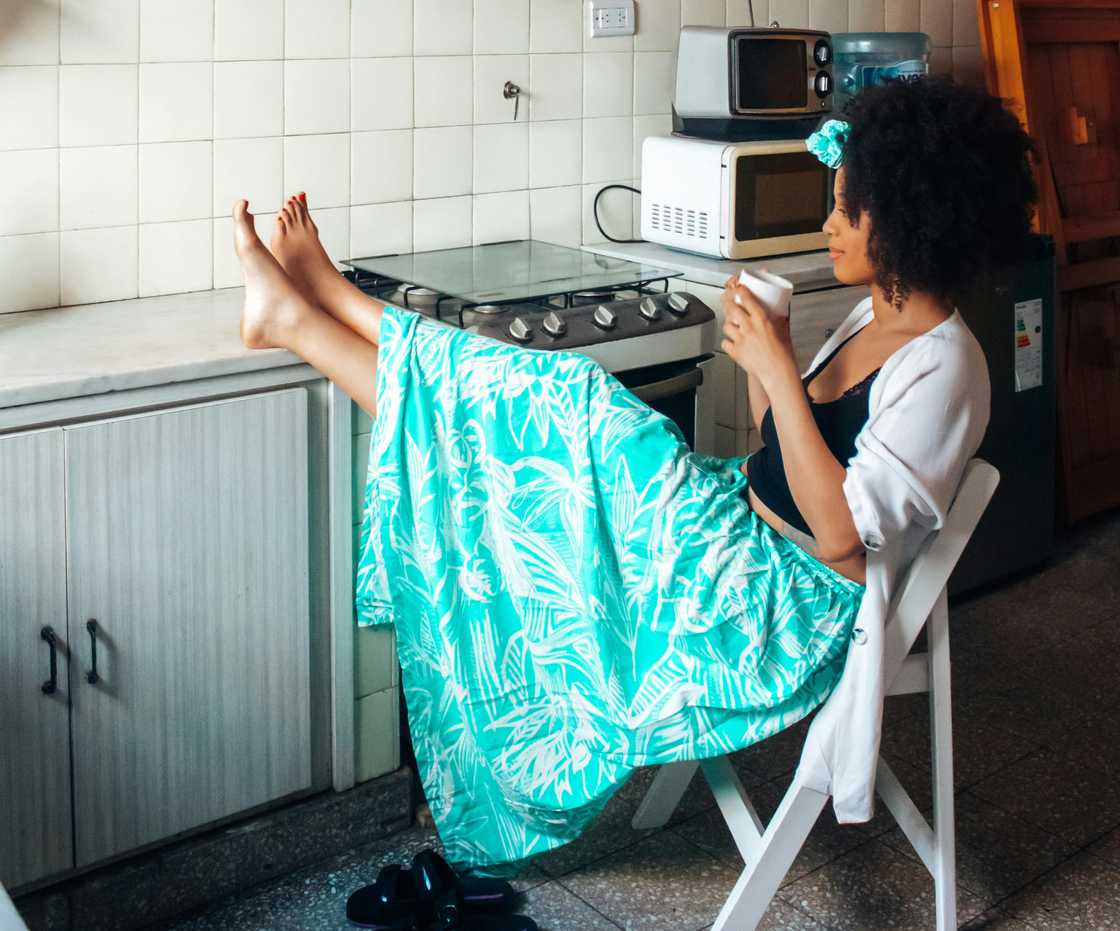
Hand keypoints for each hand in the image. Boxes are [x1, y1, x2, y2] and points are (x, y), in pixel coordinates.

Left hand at [720, 274, 797, 391]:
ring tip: (733, 324)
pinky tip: (733, 341)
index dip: (739, 290)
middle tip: (728, 301)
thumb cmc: (783, 354)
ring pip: (726, 325)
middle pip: (730, 308)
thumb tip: (780, 308)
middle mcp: (748, 328)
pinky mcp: (735, 352)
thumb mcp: (784, 329)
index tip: (739, 289)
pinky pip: (725, 342)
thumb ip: (780, 317)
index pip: (746, 298)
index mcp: (761, 319)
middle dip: (727, 302)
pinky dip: (727, 341)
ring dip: (728, 323)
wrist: (778, 372)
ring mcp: (740, 340)